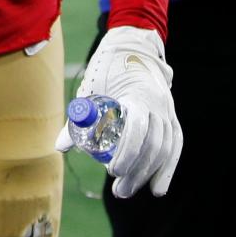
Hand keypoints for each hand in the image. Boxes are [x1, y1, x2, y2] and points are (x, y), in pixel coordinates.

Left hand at [55, 25, 181, 197]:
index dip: (127, 152)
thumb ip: (77, 119)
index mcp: (136, 95)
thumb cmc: (107, 68)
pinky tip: (157, 188)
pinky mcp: (171, 116)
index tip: (112, 170)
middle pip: (152, 145)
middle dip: (136, 171)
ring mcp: (168, 110)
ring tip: (127, 190)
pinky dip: (168, 168)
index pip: (136, 129)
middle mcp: (157, 104)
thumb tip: (61, 147)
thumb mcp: (90, 90)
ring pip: (164, 149)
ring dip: (148, 174)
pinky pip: (174, 145)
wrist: (133, 46)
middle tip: (118, 190)